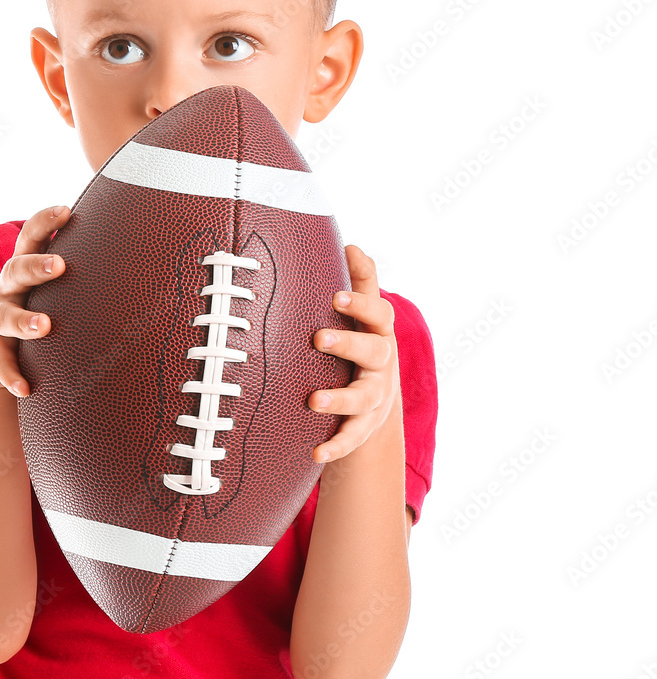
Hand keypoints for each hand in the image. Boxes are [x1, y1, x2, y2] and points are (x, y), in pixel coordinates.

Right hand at [0, 205, 69, 397]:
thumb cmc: (37, 304)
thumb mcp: (48, 283)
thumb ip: (78, 263)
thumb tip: (134, 243)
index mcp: (24, 266)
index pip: (30, 236)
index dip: (45, 221)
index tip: (66, 210)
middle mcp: (7, 288)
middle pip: (15, 270)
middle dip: (36, 267)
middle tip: (60, 265)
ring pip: (5, 317)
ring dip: (24, 321)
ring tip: (46, 326)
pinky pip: (0, 363)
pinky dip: (11, 375)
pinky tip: (25, 388)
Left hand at [307, 245, 399, 462]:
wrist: (376, 398)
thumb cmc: (362, 341)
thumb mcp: (365, 314)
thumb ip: (361, 282)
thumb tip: (352, 243)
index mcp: (379, 331)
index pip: (378, 314)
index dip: (360, 304)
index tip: (334, 296)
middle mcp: (382, 363)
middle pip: (374, 352)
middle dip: (348, 344)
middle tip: (318, 338)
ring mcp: (376, 397)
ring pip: (362, 399)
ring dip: (339, 399)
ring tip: (313, 400)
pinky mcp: (365, 426)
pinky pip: (352, 438)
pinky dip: (335, 447)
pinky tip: (315, 453)